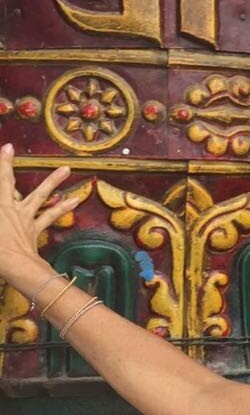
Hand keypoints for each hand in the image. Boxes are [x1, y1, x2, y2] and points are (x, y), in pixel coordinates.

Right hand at [0, 143, 80, 283]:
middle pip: (8, 183)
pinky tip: (76, 198)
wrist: (13, 266)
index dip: (0, 165)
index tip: (2, 149)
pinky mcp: (35, 229)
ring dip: (53, 181)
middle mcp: (9, 208)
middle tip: (10, 148)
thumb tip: (4, 210)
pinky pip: (51, 215)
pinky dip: (64, 207)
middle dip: (6, 165)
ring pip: (40, 195)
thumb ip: (0, 214)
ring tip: (66, 169)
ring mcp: (24, 217)